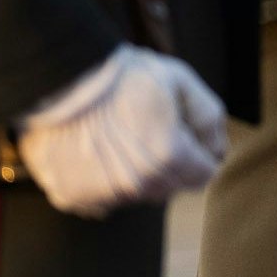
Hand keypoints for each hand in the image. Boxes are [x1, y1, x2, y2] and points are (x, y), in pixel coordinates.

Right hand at [13, 46, 230, 215]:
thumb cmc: (122, 76)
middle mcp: (137, 183)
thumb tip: (217, 152)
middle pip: (170, 187)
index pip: (203, 175)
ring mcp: (102, 193)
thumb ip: (209, 119)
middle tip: (149, 131)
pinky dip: (102, 182)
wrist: (60, 77)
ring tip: (119, 139)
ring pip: (136, 195)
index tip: (184, 135)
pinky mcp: (72, 197)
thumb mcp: (180, 81)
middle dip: (169, 164)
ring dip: (136, 175)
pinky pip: (101, 201)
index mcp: (169, 155)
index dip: (200, 154)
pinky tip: (95, 154)